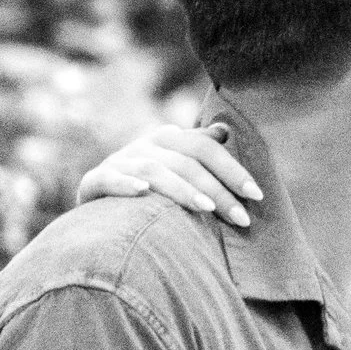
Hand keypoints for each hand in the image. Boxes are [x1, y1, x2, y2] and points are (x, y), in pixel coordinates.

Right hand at [77, 124, 259, 224]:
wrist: (99, 207)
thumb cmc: (149, 186)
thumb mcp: (175, 164)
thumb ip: (199, 148)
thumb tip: (225, 131)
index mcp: (168, 138)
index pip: (205, 148)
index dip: (232, 169)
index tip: (256, 195)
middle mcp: (144, 145)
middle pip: (186, 162)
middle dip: (217, 190)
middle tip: (241, 218)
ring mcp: (118, 162)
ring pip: (153, 170)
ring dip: (181, 189)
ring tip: (206, 208)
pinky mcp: (94, 181)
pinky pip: (109, 180)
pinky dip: (125, 185)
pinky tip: (142, 192)